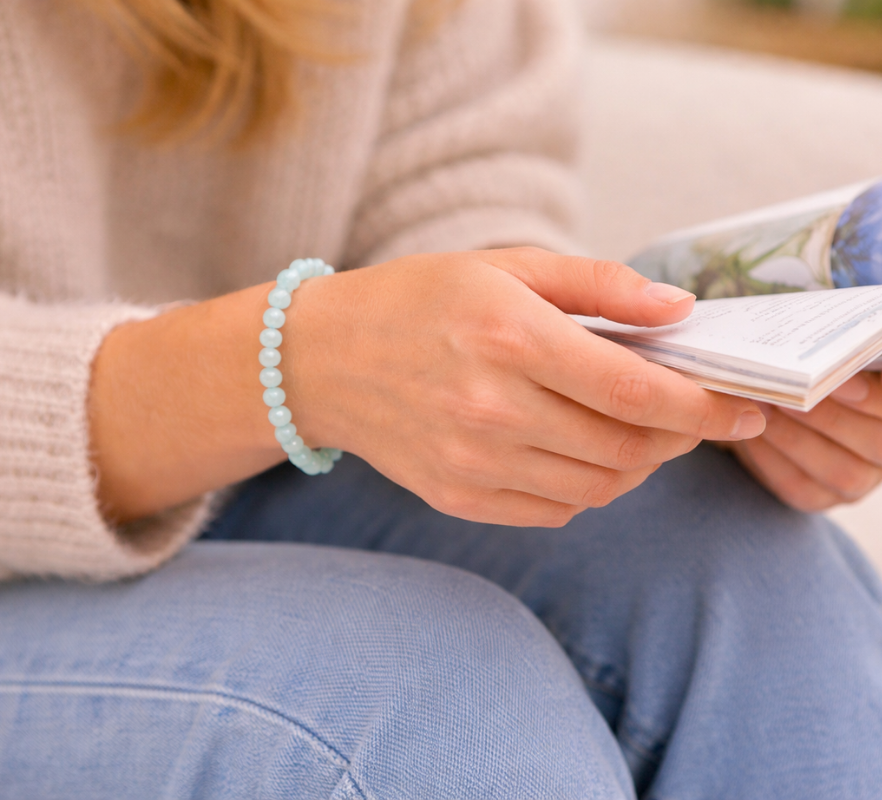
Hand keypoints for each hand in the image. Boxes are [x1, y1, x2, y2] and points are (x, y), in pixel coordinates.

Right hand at [288, 248, 765, 526]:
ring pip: (597, 488)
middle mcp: (492, 409)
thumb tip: (679, 312)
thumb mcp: (504, 267)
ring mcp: (471, 462)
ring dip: (637, 465)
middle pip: (628, 450)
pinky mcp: (457, 497)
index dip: (704, 405)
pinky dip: (588, 486)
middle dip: (679, 438)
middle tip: (690, 416)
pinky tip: (580, 452)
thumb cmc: (416, 300)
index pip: (636, 389)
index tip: (742, 408)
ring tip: (636, 430)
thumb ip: (598, 285)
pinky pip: (554, 509)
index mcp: (509, 338)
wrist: (321, 359)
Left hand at [727, 373, 881, 511]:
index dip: (874, 398)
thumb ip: (834, 360)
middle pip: (875, 443)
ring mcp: (857, 481)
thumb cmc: (801, 373)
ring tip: (764, 406)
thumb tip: (826, 346)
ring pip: (840, 471)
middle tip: (790, 389)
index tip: (843, 380)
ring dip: (796, 436)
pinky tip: (753, 432)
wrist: (766, 402)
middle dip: (830, 415)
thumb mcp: (820, 361)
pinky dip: (773, 457)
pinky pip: (800, 485)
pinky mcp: (818, 496)